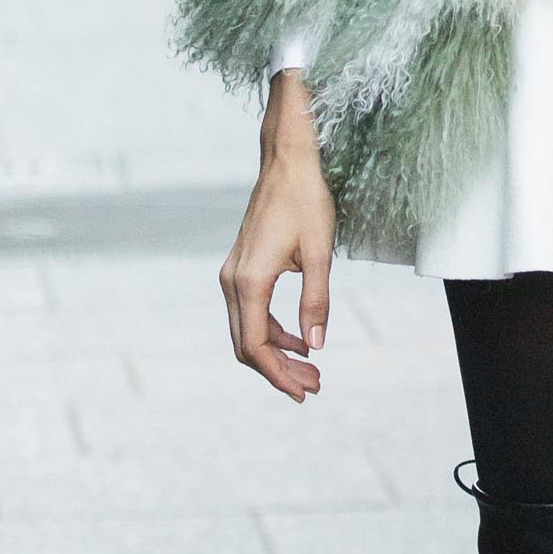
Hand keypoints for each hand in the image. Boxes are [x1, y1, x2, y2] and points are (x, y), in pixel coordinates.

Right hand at [220, 72, 335, 399]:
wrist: (287, 162)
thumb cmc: (306, 201)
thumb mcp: (319, 254)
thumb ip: (316, 301)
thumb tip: (316, 346)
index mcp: (250, 281)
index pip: (256, 345)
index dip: (279, 375)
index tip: (304, 391)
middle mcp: (233, 281)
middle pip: (247, 344)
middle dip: (279, 371)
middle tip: (314, 386)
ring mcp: (233, 274)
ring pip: (247, 331)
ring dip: (276, 354)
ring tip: (311, 369)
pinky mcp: (241, 267)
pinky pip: (249, 312)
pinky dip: (272, 332)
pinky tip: (299, 339)